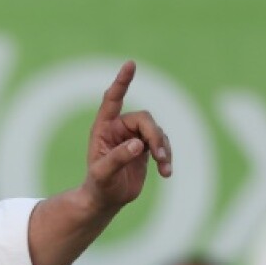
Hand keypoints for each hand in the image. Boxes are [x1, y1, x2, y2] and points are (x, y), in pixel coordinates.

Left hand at [82, 61, 172, 213]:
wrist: (106, 200)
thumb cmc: (98, 186)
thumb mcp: (103, 174)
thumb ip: (117, 158)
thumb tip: (138, 144)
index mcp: (103, 129)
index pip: (112, 100)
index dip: (121, 82)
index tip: (130, 64)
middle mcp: (119, 128)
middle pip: (145, 119)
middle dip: (154, 135)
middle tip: (159, 155)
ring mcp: (134, 136)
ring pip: (157, 131)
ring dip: (163, 148)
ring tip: (164, 167)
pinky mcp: (146, 147)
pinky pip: (163, 144)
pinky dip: (167, 156)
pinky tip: (167, 173)